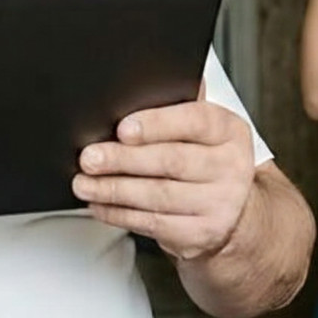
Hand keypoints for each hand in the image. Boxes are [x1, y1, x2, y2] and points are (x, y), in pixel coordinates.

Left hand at [72, 82, 254, 260]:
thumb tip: (139, 83)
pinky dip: (120, 213)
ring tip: (85, 182)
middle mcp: (231, 167)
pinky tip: (101, 204)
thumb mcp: (202, 129)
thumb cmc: (206, 158)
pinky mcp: (202, 234)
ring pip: (158, 195)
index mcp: (230, 130)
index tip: (122, 129)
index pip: (195, 121)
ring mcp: (221, 204)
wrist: (232, 211)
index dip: (156, 124)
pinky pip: (153, 223)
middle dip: (123, 159)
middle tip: (90, 158)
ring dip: (113, 189)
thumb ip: (176, 105)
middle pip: (171, 160)